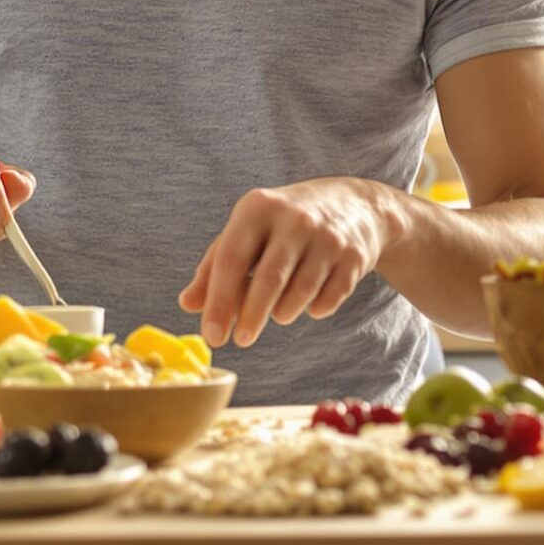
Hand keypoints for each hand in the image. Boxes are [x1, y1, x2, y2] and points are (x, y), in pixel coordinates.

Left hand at [178, 178, 393, 347]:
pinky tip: (309, 302)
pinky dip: (315, 308)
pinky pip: (330, 298)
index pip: (232, 259)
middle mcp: (294, 219)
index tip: (212, 335)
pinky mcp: (354, 256)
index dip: (218, 301)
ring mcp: (328, 237)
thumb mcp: (247, 231)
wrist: (354, 204)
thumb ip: (215, 266)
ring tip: (278, 313)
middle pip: (268, 279)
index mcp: (258, 208)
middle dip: (251, 316)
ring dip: (283, 312)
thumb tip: (188, 305)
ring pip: (300, 291)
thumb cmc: (284, 224)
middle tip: (240, 340)